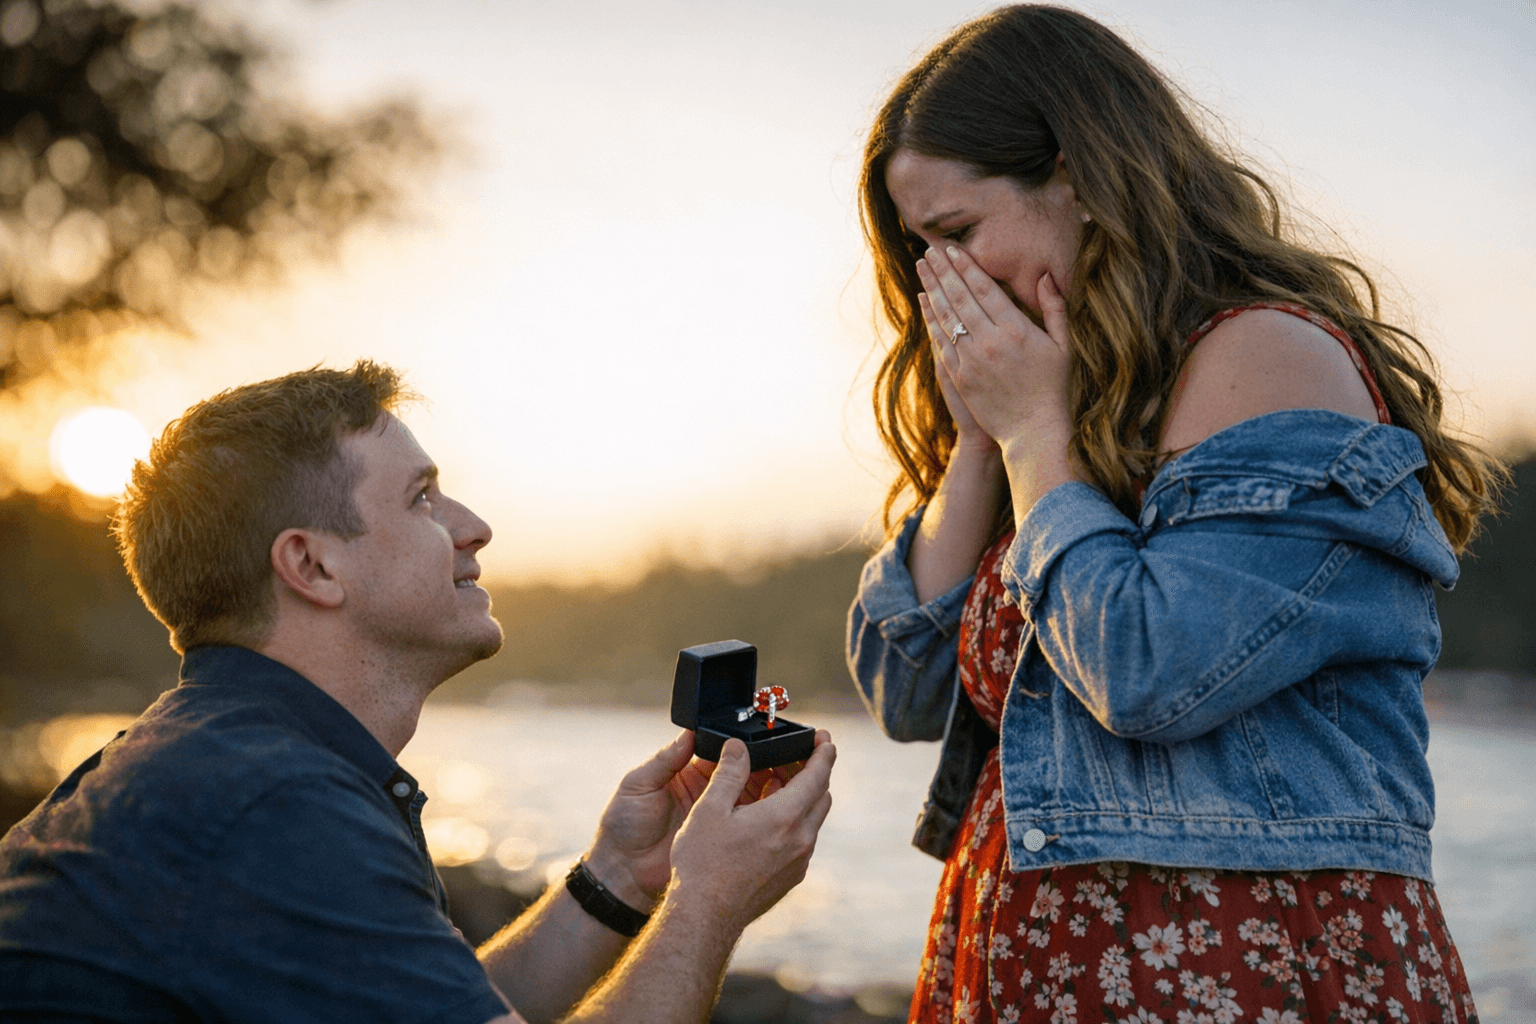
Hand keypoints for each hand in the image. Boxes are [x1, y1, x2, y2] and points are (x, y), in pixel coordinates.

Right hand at [584, 730, 831, 910]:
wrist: (705, 917)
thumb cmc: (704, 864)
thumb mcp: (710, 809)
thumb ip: (729, 773)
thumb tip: (739, 746)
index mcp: (785, 817)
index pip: (818, 775)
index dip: (824, 752)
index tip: (826, 739)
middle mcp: (801, 839)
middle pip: (821, 795)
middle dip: (813, 772)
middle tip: (793, 758)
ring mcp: (799, 862)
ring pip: (813, 819)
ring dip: (802, 798)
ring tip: (775, 785)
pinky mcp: (791, 877)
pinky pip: (803, 840)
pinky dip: (794, 821)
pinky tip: (768, 819)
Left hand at [916, 245, 1072, 453]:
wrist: (1033, 430)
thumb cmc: (1053, 387)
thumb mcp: (1063, 346)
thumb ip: (1055, 309)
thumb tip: (1046, 276)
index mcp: (1017, 329)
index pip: (985, 289)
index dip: (966, 267)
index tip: (952, 250)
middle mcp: (991, 341)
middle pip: (961, 297)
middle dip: (943, 270)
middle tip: (928, 250)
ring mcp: (973, 359)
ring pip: (947, 317)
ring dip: (932, 289)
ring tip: (921, 268)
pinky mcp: (960, 377)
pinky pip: (941, 343)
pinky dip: (931, 320)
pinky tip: (924, 303)